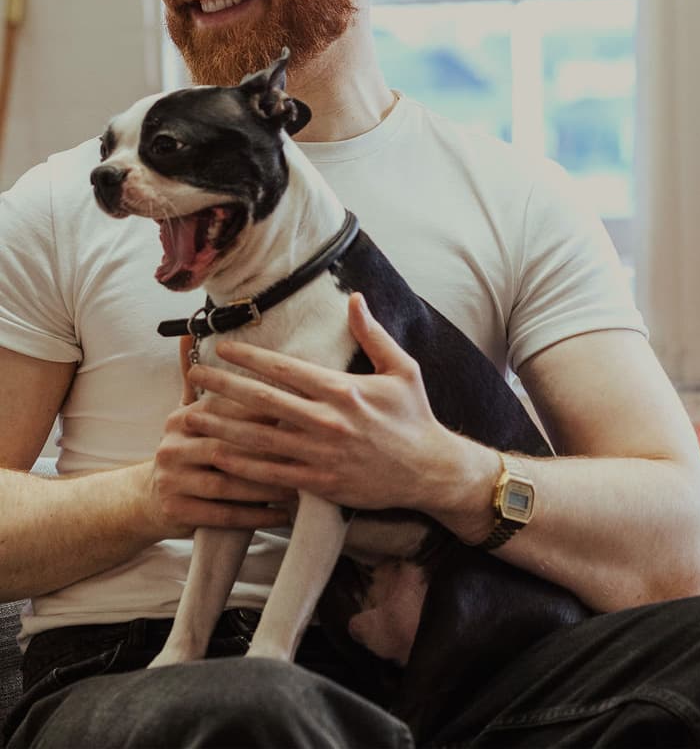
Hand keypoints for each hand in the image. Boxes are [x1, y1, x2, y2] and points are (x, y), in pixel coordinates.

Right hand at [144, 391, 294, 538]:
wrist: (148, 499)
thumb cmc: (194, 455)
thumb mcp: (198, 423)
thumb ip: (222, 395)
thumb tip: (253, 361)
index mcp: (181, 418)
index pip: (225, 410)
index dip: (262, 413)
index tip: (298, 417)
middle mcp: (171, 446)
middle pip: (226, 447)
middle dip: (268, 453)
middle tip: (305, 456)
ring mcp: (170, 479)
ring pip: (226, 483)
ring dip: (266, 488)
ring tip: (299, 490)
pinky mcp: (174, 510)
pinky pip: (222, 514)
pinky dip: (255, 516)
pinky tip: (282, 516)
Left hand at [181, 293, 465, 514]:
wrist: (429, 470)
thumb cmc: (415, 416)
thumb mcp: (403, 368)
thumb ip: (374, 333)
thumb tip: (356, 298)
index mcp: (343, 389)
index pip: (285, 368)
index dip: (249, 357)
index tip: (222, 348)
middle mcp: (327, 420)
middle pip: (262, 401)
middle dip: (222, 386)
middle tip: (193, 375)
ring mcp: (320, 454)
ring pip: (258, 439)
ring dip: (220, 426)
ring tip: (189, 416)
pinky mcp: (319, 482)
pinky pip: (271, 473)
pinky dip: (241, 465)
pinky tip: (217, 455)